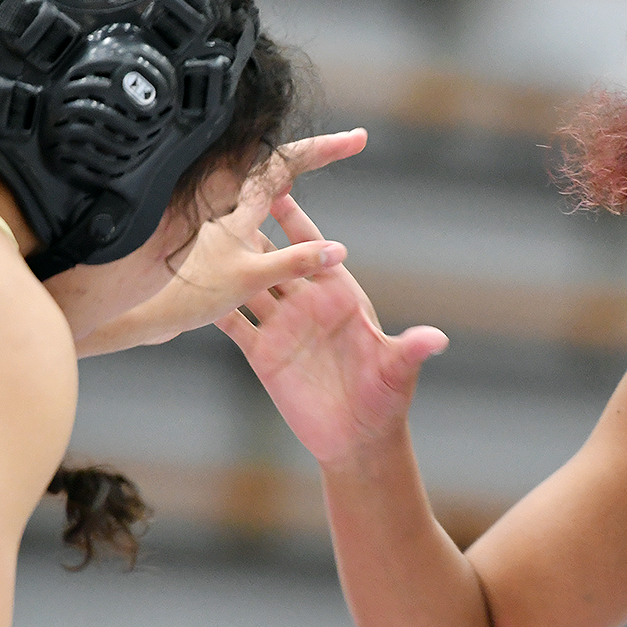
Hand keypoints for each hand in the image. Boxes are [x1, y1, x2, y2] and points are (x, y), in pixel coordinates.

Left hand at [76, 130, 367, 355]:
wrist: (124, 310)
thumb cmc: (178, 293)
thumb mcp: (246, 279)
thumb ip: (294, 263)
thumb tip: (338, 250)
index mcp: (236, 203)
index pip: (289, 164)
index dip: (325, 149)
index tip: (358, 139)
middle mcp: (223, 203)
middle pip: (273, 167)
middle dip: (310, 154)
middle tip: (344, 144)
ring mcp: (211, 220)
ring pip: (255, 189)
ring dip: (284, 179)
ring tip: (308, 170)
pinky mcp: (201, 240)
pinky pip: (244, 217)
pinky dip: (265, 210)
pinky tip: (268, 216)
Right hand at [214, 191, 447, 466]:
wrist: (358, 440)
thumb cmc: (386, 401)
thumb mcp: (398, 372)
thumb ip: (411, 350)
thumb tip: (437, 339)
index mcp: (340, 296)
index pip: (315, 249)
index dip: (296, 219)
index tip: (276, 187)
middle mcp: (308, 305)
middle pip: (275, 257)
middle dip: (252, 229)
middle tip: (223, 199)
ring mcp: (283, 327)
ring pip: (249, 283)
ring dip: (227, 261)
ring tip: (199, 234)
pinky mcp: (263, 353)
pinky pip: (234, 323)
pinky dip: (214, 305)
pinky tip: (189, 288)